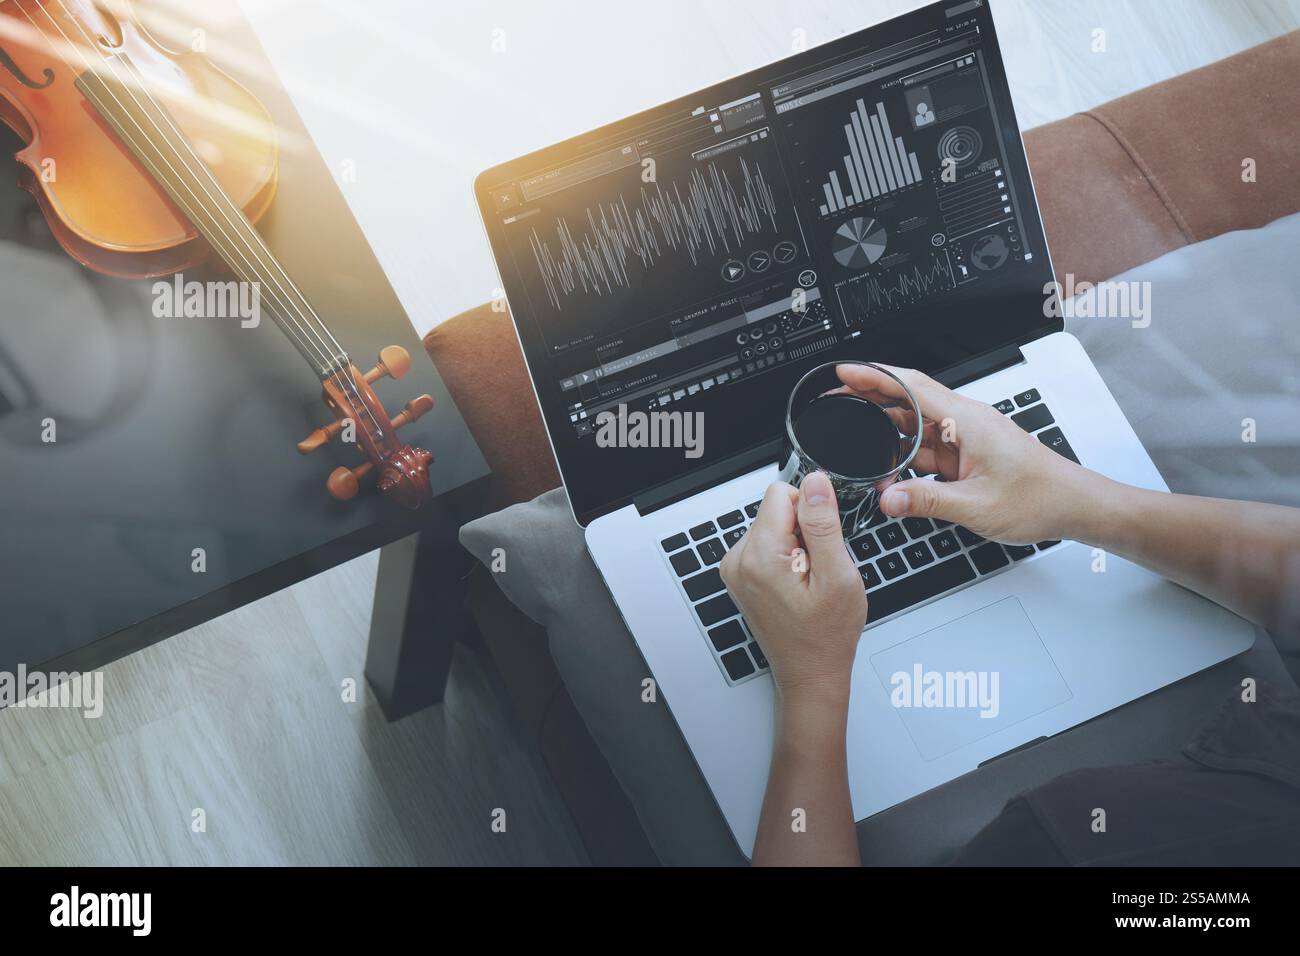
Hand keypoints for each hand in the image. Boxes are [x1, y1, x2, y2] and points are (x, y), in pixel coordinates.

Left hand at [719, 473, 866, 698]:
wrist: (810, 672)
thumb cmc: (825, 635)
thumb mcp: (838, 576)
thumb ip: (823, 524)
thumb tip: (814, 482)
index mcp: (759, 555)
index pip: (781, 493)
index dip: (812, 512)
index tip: (822, 543)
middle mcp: (738, 559)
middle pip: (776, 510)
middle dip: (804, 531)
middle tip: (817, 570)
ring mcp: (736, 569)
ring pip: (773, 526)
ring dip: (796, 546)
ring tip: (808, 582)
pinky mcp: (740, 576)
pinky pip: (767, 545)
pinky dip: (786, 558)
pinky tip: (797, 585)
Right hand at [836, 363, 1101, 543]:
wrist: (1075, 505)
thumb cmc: (1041, 498)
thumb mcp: (977, 505)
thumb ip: (926, 502)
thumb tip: (888, 498)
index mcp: (967, 421)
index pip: (912, 386)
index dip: (876, 376)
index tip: (847, 371)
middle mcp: (966, 422)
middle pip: (909, 400)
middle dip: (872, 396)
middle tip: (838, 397)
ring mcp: (967, 438)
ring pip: (917, 425)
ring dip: (887, 429)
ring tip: (854, 432)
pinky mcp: (969, 454)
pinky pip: (929, 447)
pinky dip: (905, 453)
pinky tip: (888, 466)